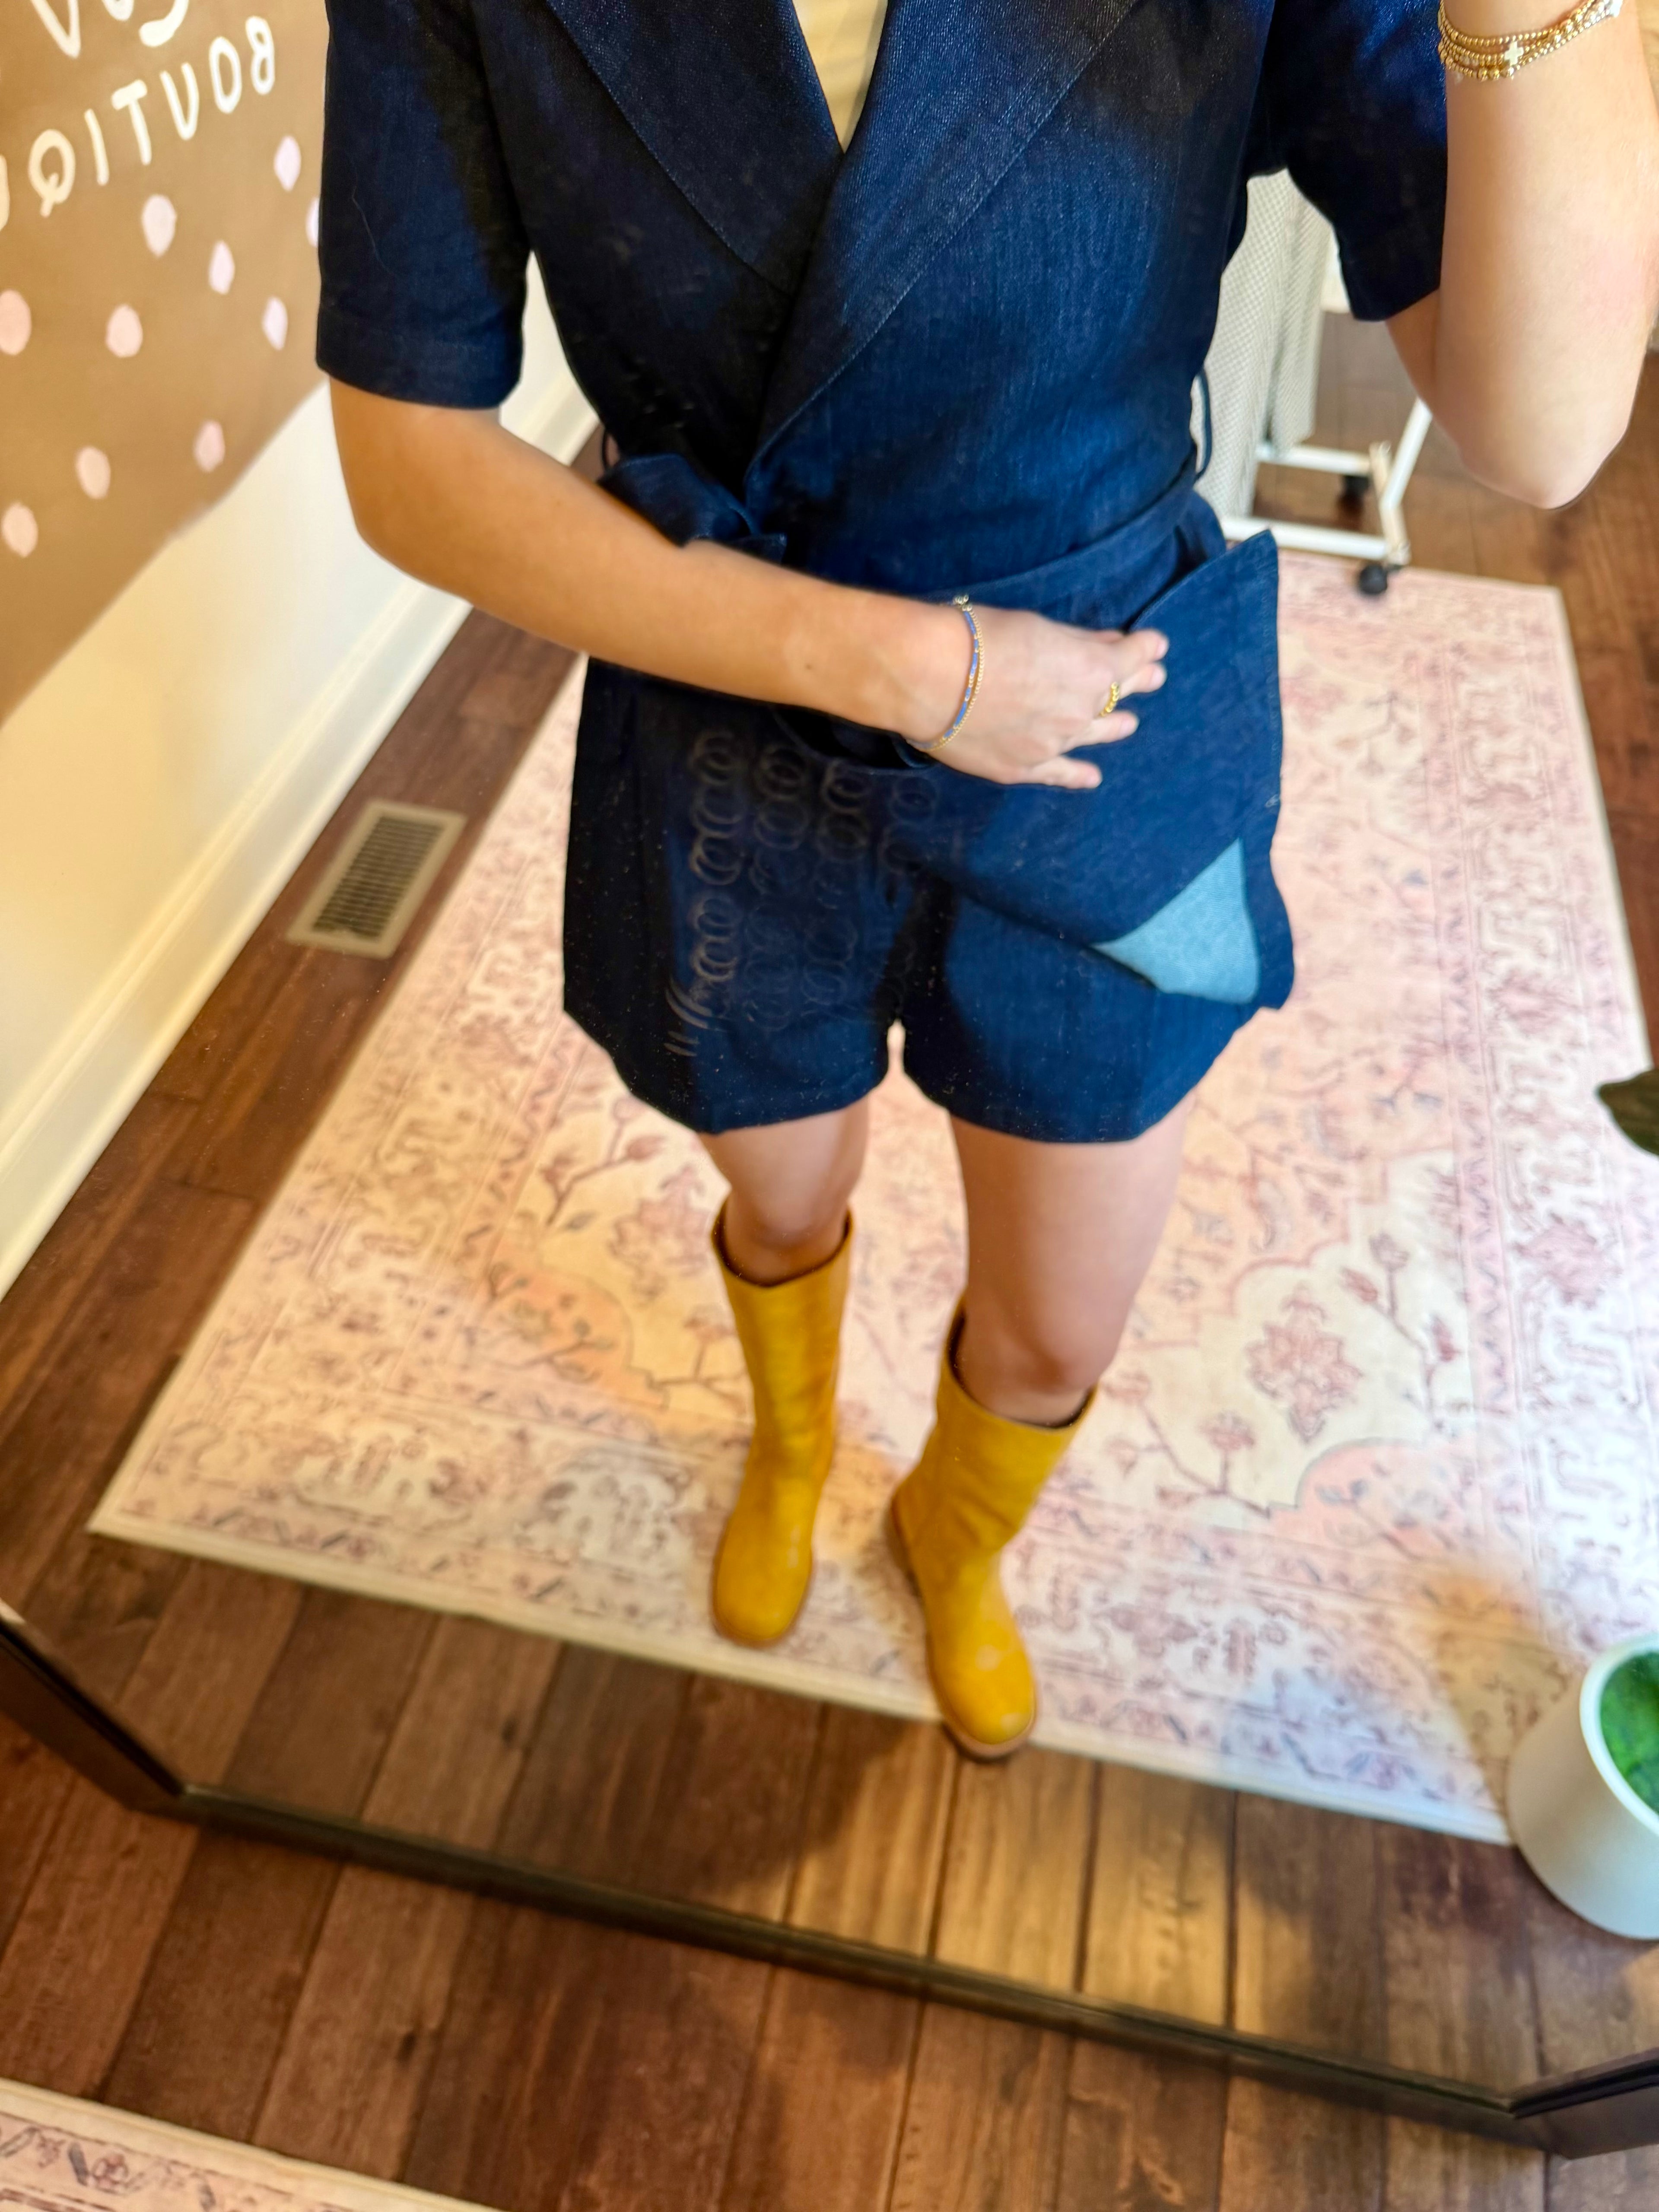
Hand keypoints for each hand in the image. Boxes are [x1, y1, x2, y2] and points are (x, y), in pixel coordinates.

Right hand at [893, 602, 1167, 788]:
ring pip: (1095, 735)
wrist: (931, 679)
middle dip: (1138, 683)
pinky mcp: (1024, 768)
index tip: (1156, 645)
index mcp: (1092, 669)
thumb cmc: (980, 638)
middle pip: (1118, 696)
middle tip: (1153, 678)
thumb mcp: (1038, 626)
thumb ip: (1078, 640)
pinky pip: (1060, 773)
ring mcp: (1055, 744)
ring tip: (1128, 723)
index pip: (1133, 656)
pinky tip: (1092, 777)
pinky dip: (1079, 775)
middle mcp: (1082, 710)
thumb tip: (1110, 643)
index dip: (1147, 649)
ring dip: (1115, 726)